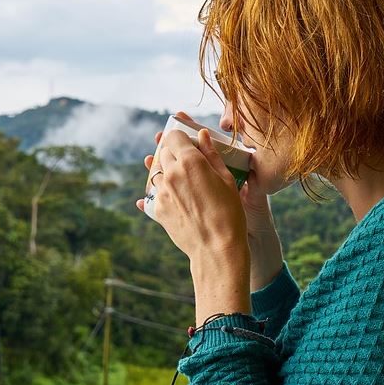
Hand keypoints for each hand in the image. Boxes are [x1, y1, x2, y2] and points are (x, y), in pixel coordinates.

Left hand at [135, 114, 248, 260]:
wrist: (216, 249)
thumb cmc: (229, 213)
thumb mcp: (227, 180)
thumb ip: (211, 155)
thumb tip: (202, 135)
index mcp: (190, 161)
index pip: (174, 136)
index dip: (180, 138)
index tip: (187, 143)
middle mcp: (171, 174)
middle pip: (163, 152)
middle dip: (173, 153)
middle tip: (188, 162)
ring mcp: (161, 192)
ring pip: (156, 172)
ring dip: (166, 172)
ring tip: (183, 181)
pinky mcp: (157, 209)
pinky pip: (154, 193)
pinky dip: (162, 191)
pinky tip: (175, 196)